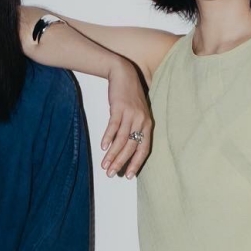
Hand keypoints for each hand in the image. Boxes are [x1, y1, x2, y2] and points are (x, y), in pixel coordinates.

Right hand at [102, 60, 152, 177]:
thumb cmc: (129, 96)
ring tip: (104, 165)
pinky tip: (102, 146)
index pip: (143, 149)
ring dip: (112, 154)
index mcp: (147, 124)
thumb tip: (124, 149)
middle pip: (131, 147)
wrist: (124, 74)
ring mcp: (131, 114)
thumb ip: (134, 129)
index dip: (136, 163)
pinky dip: (107, 137)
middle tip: (111, 174)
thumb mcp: (137, 113)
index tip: (128, 176)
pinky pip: (113, 126)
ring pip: (121, 140)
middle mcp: (141, 121)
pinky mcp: (119, 108)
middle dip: (120, 162)